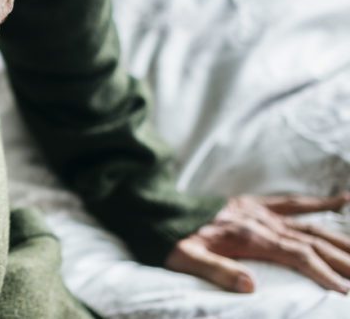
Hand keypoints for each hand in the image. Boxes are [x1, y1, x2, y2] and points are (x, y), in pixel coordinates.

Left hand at [165, 192, 349, 293]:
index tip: (344, 290)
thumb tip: (250, 285)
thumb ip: (217, 271)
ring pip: (309, 225)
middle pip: (312, 241)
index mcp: (248, 236)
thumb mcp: (187, 258)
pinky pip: (293, 202)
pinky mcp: (255, 204)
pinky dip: (320, 202)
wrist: (159, 207)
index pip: (297, 255)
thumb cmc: (172, 237)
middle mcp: (261, 221)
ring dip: (340, 239)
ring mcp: (260, 211)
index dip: (323, 272)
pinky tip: (344, 200)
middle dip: (342, 260)